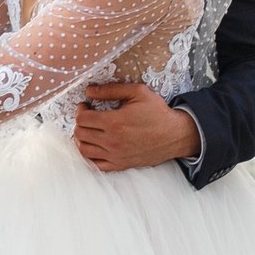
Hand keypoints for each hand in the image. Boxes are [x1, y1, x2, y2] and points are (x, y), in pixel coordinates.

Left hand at [74, 83, 202, 172]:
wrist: (175, 135)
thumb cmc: (157, 112)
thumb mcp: (138, 92)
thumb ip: (112, 90)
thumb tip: (89, 90)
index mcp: (114, 122)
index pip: (82, 119)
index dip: (80, 110)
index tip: (85, 106)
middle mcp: (112, 141)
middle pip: (80, 133)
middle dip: (79, 122)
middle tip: (87, 116)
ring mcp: (115, 155)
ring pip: (83, 150)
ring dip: (80, 138)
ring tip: (87, 130)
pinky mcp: (120, 164)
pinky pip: (95, 165)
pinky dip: (88, 155)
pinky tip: (93, 145)